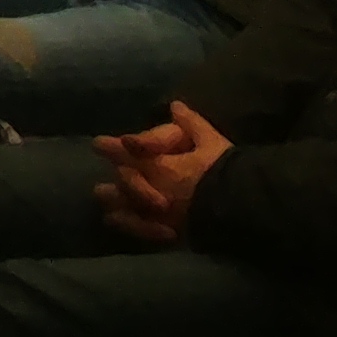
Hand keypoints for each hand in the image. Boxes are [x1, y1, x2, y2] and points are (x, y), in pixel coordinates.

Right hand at [91, 102, 231, 243]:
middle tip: (158, 196)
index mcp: (153, 156)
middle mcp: (141, 177)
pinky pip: (132, 227)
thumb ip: (190, 125)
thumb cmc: (218, 171)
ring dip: (133, 206)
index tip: (102, 146)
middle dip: (132, 183)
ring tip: (158, 209)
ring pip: (116, 202)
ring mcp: (140, 203)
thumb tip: (174, 105)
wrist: (235, 208)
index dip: (112, 147)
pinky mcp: (146, 227)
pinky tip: (168, 232)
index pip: (121, 147)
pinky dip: (145, 229)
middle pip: (121, 176)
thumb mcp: (209, 144)